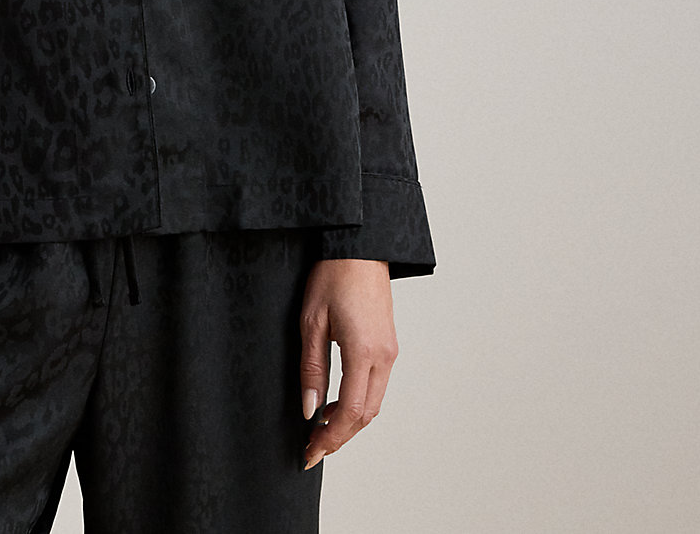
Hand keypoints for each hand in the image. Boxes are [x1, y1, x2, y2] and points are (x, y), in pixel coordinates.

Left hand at [299, 258, 396, 471]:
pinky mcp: (388, 344)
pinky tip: (336, 402)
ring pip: (373, 402)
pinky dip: (358, 402)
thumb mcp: (311, 320)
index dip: (331, 438)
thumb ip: (311, 368)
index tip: (309, 453)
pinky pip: (376, 385)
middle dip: (339, 437)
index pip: (351, 412)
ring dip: (349, 421)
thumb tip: (310, 410)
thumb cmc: (333, 275)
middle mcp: (384, 356)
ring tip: (320, 429)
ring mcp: (390, 350)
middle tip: (311, 448)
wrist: (359, 245)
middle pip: (366, 415)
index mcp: (364, 351)